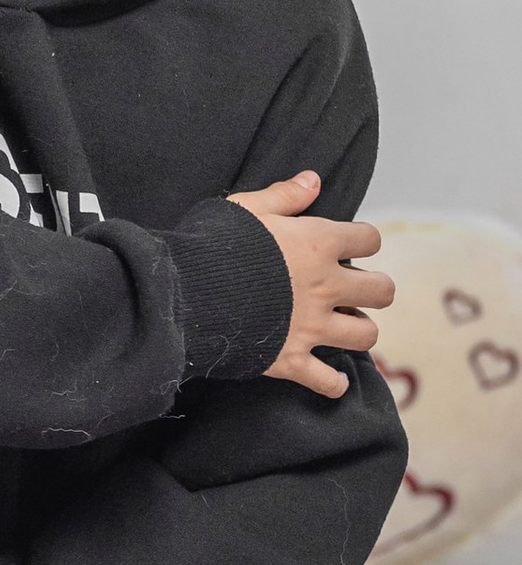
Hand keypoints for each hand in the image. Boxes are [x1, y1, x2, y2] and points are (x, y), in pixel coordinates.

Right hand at [228, 170, 393, 397]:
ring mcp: (311, 327)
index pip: (369, 239)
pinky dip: (331, 383)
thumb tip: (314, 180)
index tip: (350, 244)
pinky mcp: (291, 359)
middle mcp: (325, 287)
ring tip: (343, 326)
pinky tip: (331, 379)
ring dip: (358, 331)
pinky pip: (327, 381)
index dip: (363, 239)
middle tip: (353, 289)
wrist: (183, 294)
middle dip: (374, 289)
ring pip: (366, 335)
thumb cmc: (210, 244)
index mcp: (317, 244)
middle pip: (382, 291)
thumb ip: (283, 195)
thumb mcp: (244, 208)